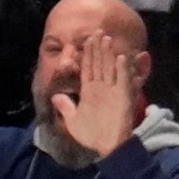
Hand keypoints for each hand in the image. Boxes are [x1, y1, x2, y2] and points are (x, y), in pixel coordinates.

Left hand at [51, 32, 136, 159]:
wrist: (107, 147)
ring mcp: (113, 91)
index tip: (85, 40)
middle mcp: (101, 87)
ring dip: (109, 54)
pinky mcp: (123, 97)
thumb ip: (65, 107)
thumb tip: (55, 95)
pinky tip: (121, 57)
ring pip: (110, 68)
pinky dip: (123, 70)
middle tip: (97, 31)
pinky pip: (123, 81)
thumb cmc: (91, 135)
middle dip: (97, 48)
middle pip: (98, 63)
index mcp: (89, 91)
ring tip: (107, 39)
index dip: (86, 54)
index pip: (87, 68)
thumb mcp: (73, 121)